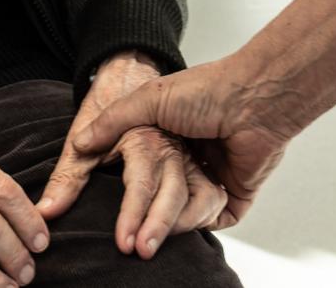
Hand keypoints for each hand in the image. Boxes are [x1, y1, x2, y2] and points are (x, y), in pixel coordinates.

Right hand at [66, 53, 303, 230]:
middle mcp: (188, 161)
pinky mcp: (234, 194)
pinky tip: (198, 209)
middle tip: (129, 245)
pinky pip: (214, 219)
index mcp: (168, 140)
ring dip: (172, 223)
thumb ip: (114, 120)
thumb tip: (79, 143)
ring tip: (156, 233)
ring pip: (185, 216)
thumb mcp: (151, 98)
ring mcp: (211, 178)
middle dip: (145, 224)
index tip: (113, 226)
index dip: (127, 204)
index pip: (141, 180)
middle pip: (161, 203)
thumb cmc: (208, 91)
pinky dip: (203, 218)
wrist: (256, 98)